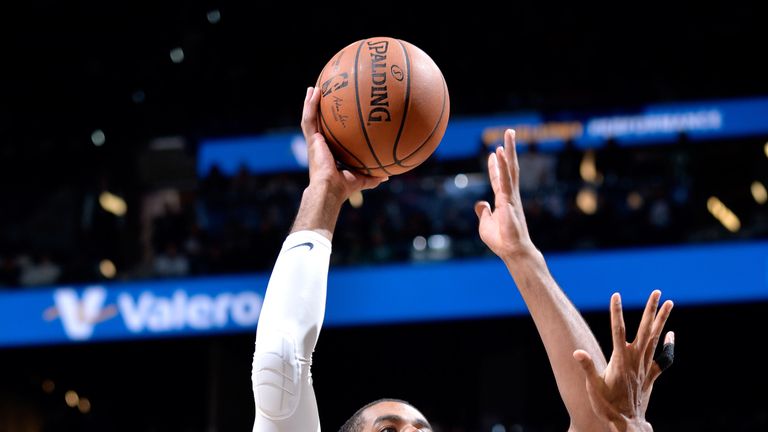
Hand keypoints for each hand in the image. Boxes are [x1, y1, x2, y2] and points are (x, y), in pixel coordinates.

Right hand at [301, 86, 385, 202]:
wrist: (331, 188)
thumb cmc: (345, 187)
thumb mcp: (363, 179)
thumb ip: (374, 176)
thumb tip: (388, 176)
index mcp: (329, 154)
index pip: (330, 136)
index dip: (331, 126)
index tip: (336, 116)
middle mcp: (320, 146)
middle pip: (319, 123)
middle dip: (319, 110)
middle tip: (322, 96)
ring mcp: (314, 142)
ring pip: (310, 118)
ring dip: (311, 103)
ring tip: (313, 88)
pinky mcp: (311, 139)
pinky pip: (309, 118)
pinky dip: (310, 104)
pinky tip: (313, 91)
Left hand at [474, 129, 536, 260]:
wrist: (512, 250)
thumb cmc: (501, 240)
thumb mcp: (486, 223)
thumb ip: (483, 211)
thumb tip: (480, 203)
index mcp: (503, 199)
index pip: (498, 178)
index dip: (496, 165)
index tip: (495, 152)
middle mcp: (509, 194)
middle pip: (509, 167)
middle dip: (509, 150)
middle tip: (510, 132)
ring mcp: (511, 196)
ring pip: (510, 169)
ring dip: (509, 151)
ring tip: (508, 134)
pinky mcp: (509, 200)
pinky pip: (505, 179)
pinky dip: (503, 165)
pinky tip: (500, 153)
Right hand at [573, 290, 673, 431]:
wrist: (627, 424)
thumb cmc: (608, 406)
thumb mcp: (594, 387)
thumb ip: (587, 368)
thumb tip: (577, 352)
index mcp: (621, 360)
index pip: (618, 330)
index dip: (616, 312)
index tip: (616, 295)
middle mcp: (636, 361)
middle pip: (646, 330)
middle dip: (651, 310)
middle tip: (657, 292)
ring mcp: (646, 367)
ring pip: (656, 340)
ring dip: (662, 321)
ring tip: (669, 303)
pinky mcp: (651, 376)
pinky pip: (664, 359)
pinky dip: (668, 346)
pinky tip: (671, 335)